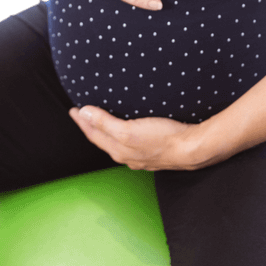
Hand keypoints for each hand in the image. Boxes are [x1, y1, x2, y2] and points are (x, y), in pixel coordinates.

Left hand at [68, 106, 203, 170]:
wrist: (192, 150)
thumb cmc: (163, 139)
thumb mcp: (129, 130)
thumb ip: (104, 123)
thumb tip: (83, 113)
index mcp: (118, 150)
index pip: (94, 134)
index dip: (82, 121)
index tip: (73, 109)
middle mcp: (127, 156)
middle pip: (103, 140)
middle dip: (90, 127)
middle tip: (81, 114)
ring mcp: (140, 156)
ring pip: (116, 143)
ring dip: (105, 131)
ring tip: (100, 121)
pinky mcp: (153, 152)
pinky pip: (130, 143)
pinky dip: (121, 134)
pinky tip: (128, 131)